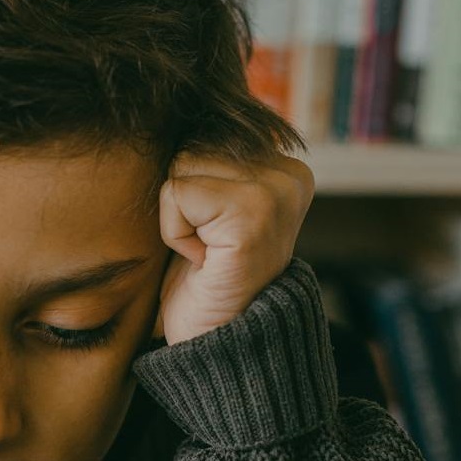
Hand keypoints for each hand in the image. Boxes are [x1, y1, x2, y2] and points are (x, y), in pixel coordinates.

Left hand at [154, 153, 314, 345]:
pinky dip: (174, 232)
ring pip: (180, 166)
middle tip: (208, 246)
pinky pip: (176, 193)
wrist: (218, 345)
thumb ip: (206, 163)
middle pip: (190, 146)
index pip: (203, 134)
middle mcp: (289, 174)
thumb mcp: (208, 209)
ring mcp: (276, 192)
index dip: (189, 188)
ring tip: (206, 252)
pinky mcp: (252, 212)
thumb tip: (171, 115)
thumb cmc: (203, 279)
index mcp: (284, 167)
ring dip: (177, 217)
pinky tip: (203, 260)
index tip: (215, 233)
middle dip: (182, 200)